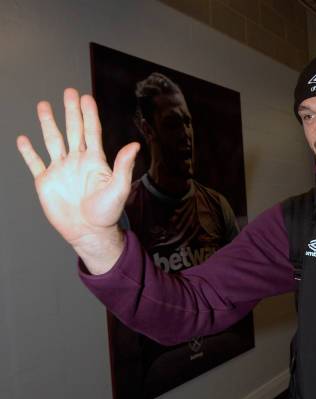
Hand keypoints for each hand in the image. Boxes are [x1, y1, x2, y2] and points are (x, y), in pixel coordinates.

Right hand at [17, 88, 139, 272]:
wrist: (88, 232)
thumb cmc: (107, 213)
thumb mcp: (119, 188)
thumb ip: (123, 166)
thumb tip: (134, 145)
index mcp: (94, 161)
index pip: (91, 131)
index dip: (89, 114)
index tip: (86, 97)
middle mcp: (77, 161)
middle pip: (73, 130)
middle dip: (71, 111)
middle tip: (69, 92)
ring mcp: (60, 170)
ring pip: (53, 140)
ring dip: (48, 123)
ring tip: (44, 106)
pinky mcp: (46, 181)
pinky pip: (34, 162)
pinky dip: (28, 151)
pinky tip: (23, 139)